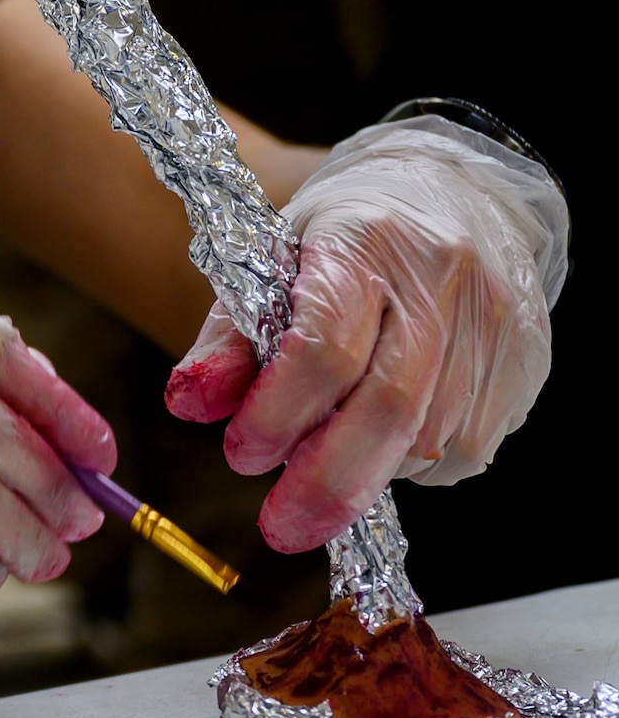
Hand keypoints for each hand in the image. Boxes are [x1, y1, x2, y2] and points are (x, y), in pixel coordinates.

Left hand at [165, 120, 567, 552]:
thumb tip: (189, 404)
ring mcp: (496, 322)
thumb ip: (229, 335)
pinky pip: (467, 449)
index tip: (241, 453)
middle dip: (327, 483)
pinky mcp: (528, 360)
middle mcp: (442, 279)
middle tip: (280, 526)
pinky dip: (410, 464)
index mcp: (365, 241)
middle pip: (389, 408)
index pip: (324, 349)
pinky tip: (382, 440)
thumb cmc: (349, 233)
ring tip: (326, 459)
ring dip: (365, 472)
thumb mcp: (272, 257)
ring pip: (429, 439)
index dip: (278, 415)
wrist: (455, 190)